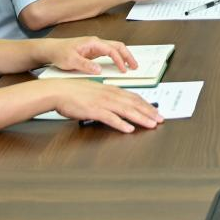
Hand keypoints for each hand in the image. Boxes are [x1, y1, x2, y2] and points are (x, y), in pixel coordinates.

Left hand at [42, 37, 137, 75]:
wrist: (50, 50)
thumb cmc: (59, 52)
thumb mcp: (71, 61)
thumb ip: (85, 65)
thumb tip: (99, 70)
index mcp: (93, 42)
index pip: (112, 50)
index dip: (119, 60)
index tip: (124, 70)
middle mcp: (96, 43)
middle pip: (118, 46)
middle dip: (128, 55)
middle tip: (135, 66)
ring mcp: (95, 47)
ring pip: (115, 49)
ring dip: (124, 56)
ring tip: (130, 66)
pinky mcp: (93, 52)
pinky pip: (109, 54)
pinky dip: (117, 58)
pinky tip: (119, 65)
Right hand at [49, 80, 164, 131]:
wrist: (59, 91)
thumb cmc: (75, 92)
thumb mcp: (96, 92)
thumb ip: (108, 97)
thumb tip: (118, 106)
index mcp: (111, 90)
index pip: (134, 97)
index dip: (147, 104)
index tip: (156, 111)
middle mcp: (110, 95)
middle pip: (134, 103)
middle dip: (149, 112)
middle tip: (160, 119)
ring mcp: (102, 102)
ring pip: (126, 110)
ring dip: (141, 118)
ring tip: (151, 124)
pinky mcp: (94, 110)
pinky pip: (110, 118)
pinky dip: (121, 124)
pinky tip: (129, 129)